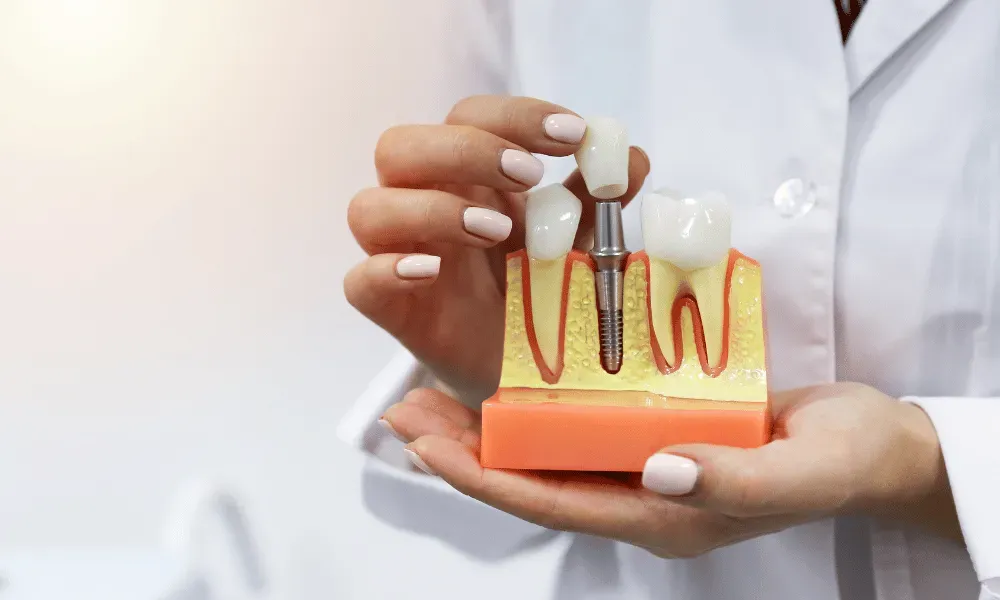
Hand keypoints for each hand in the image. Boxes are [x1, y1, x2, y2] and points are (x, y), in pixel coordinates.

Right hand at [343, 95, 649, 401]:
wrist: (524, 374)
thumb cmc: (540, 294)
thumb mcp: (577, 242)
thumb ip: (596, 201)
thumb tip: (629, 156)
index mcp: (467, 179)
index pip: (465, 118)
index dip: (513, 116)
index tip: (571, 135)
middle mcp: (423, 207)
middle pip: (399, 146)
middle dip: (466, 151)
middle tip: (528, 176)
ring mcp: (400, 258)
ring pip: (368, 207)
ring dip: (432, 208)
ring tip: (496, 233)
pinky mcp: (392, 311)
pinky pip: (359, 281)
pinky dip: (389, 269)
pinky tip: (433, 271)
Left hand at [381, 382, 960, 556]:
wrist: (875, 449)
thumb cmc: (843, 461)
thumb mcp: (799, 471)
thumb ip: (733, 478)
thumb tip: (658, 466)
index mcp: (663, 515)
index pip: (553, 503)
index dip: (484, 478)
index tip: (427, 443)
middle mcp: (641, 492)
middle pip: (532, 478)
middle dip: (464, 450)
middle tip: (404, 412)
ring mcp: (644, 463)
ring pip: (547, 450)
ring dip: (487, 424)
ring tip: (431, 393)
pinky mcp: (655, 430)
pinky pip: (581, 422)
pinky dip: (537, 400)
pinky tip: (509, 373)